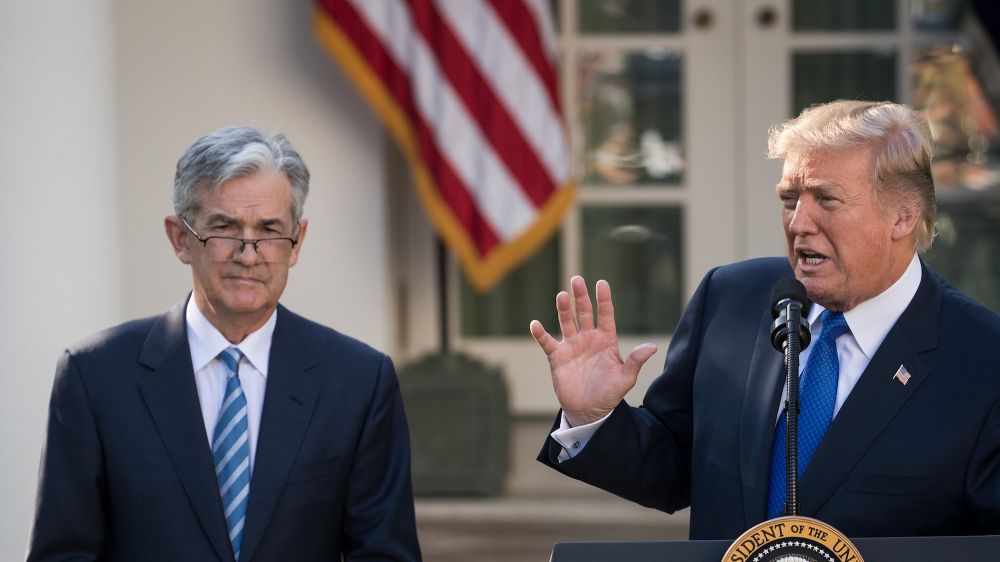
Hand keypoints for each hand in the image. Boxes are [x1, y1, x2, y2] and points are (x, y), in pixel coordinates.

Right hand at [529, 276, 657, 426]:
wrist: (589, 410)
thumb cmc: (609, 393)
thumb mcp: (626, 378)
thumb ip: (635, 361)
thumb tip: (652, 347)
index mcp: (606, 340)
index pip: (606, 315)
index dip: (604, 299)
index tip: (601, 283)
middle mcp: (588, 338)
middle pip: (584, 312)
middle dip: (580, 297)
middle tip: (577, 280)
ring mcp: (572, 346)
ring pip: (566, 322)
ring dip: (563, 309)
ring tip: (562, 296)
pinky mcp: (557, 357)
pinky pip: (547, 342)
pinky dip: (541, 334)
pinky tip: (535, 324)